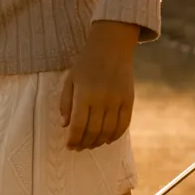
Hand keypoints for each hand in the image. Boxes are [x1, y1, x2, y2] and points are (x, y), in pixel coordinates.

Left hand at [59, 20, 138, 149]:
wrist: (111, 46)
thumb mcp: (70, 80)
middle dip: (84, 144)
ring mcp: (117, 100)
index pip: (78, 126)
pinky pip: (124, 124)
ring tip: (91, 145)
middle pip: (93, 131)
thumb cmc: (86, 63)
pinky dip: (115, 136)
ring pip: (109, 131)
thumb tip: (65, 126)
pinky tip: (107, 139)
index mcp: (84, 94)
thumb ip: (66, 103)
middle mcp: (102, 99)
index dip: (73, 140)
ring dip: (99, 142)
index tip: (69, 146)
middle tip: (79, 148)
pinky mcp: (129, 100)